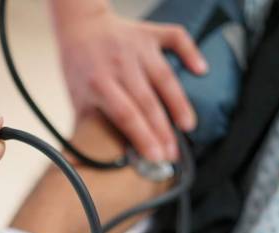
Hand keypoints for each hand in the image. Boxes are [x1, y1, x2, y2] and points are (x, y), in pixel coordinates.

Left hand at [53, 5, 207, 160]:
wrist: (80, 25)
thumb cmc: (80, 66)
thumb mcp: (77, 98)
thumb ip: (88, 126)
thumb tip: (90, 161)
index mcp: (98, 83)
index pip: (125, 116)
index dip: (143, 137)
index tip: (156, 157)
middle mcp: (120, 65)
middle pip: (147, 102)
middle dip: (163, 131)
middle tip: (173, 154)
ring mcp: (137, 47)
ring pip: (164, 77)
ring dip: (178, 103)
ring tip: (188, 126)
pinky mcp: (150, 33)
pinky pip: (175, 39)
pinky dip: (190, 52)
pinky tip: (201, 70)